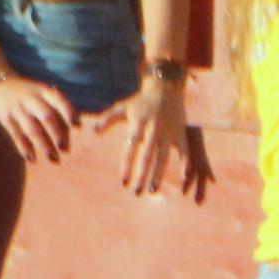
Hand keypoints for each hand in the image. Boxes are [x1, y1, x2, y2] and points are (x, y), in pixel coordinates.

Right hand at [0, 72, 77, 160]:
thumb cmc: (29, 95)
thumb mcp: (42, 93)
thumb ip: (56, 107)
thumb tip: (75, 130)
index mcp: (44, 91)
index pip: (59, 100)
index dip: (69, 112)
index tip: (78, 126)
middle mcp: (31, 98)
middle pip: (47, 116)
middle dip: (57, 134)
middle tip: (66, 149)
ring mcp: (17, 108)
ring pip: (32, 129)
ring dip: (43, 145)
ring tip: (53, 159)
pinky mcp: (6, 117)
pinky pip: (16, 135)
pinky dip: (25, 148)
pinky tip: (32, 159)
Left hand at [98, 69, 202, 196]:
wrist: (166, 86)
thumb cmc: (141, 101)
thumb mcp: (123, 107)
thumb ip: (107, 119)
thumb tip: (93, 131)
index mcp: (139, 124)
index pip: (131, 148)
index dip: (127, 165)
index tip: (123, 182)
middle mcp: (154, 129)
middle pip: (147, 156)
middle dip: (142, 175)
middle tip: (137, 192)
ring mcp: (169, 131)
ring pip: (163, 157)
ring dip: (158, 174)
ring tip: (152, 190)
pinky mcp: (181, 132)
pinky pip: (184, 150)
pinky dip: (185, 163)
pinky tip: (184, 178)